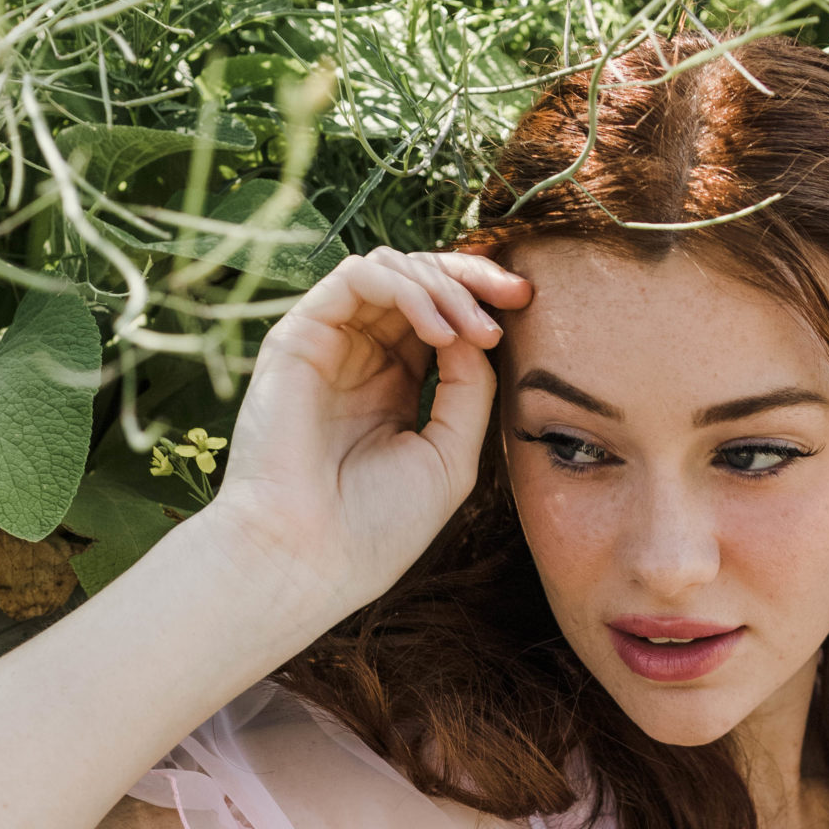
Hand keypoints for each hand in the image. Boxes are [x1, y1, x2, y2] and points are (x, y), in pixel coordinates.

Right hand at [210, 243, 531, 618]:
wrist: (309, 559)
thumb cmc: (377, 528)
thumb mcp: (450, 458)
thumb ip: (472, 391)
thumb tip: (480, 331)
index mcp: (394, 387)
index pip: (440, 317)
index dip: (482, 302)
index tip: (529, 305)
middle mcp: (360, 358)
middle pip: (419, 282)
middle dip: (472, 279)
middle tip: (517, 295)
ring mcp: (329, 344)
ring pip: (390, 269)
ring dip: (443, 286)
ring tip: (474, 329)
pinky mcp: (299, 336)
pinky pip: (356, 278)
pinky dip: (405, 289)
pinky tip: (438, 331)